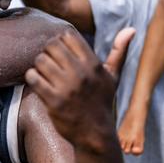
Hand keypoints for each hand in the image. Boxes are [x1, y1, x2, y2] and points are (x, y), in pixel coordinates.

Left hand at [26, 28, 135, 152]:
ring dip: (38, 65)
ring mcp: (66, 87)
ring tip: (44, 72)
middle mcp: (81, 73)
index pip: (68, 36)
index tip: (60, 52)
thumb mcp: (112, 76)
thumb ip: (119, 51)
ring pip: (40, 60)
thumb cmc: (101, 101)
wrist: (95, 134)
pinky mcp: (53, 101)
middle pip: (52, 45)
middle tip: (49, 61)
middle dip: (47, 52)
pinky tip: (38, 82)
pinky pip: (33, 77)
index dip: (60, 40)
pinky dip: (32, 77)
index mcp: (93, 64)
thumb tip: (131, 29)